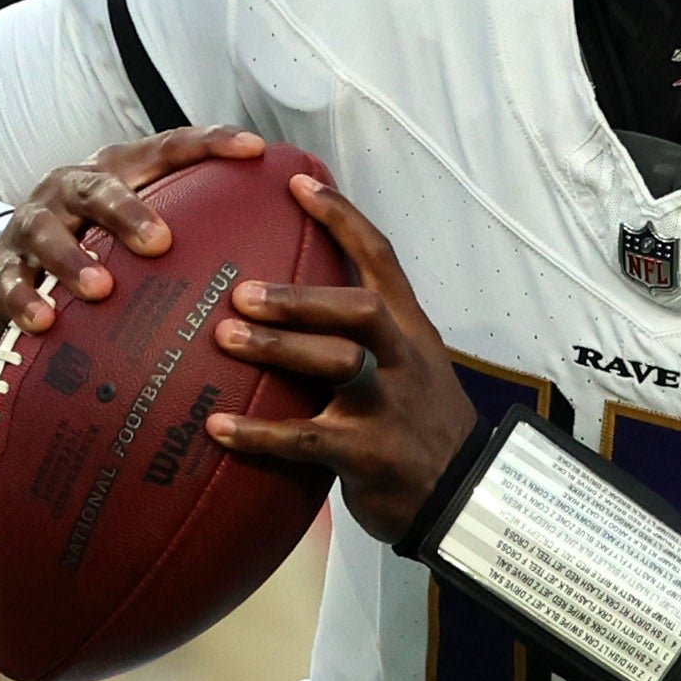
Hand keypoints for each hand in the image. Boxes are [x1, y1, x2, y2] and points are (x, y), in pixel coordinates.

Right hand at [0, 125, 269, 353]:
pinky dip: (25, 300)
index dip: (210, 143)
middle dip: (129, 211)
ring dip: (73, 258)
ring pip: (49, 231)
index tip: (255, 150)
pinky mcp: (4, 265)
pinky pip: (11, 281)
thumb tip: (297, 249)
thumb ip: (203, 230)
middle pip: (101, 188)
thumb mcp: (146, 225)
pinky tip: (44, 323)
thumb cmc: (102, 245)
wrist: (9, 263)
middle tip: (161, 243)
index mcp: (120, 171)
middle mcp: (75, 187)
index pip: (169, 148)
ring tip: (100, 288)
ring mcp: (36, 223)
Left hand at [199, 172, 479, 546]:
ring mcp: (390, 406)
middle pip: (360, 309)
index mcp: (411, 330)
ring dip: (278, 350)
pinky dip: (259, 433)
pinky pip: (308, 438)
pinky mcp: (371, 454)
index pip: (381, 259)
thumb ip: (366, 333)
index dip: (341, 219)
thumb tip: (296, 298)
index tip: (297, 183)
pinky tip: (218, 427)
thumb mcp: (410, 367)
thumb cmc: (420, 426)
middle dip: (301, 298)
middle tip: (242, 293)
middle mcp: (404, 359)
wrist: (462, 497)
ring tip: (224, 339)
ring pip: (338, 363)